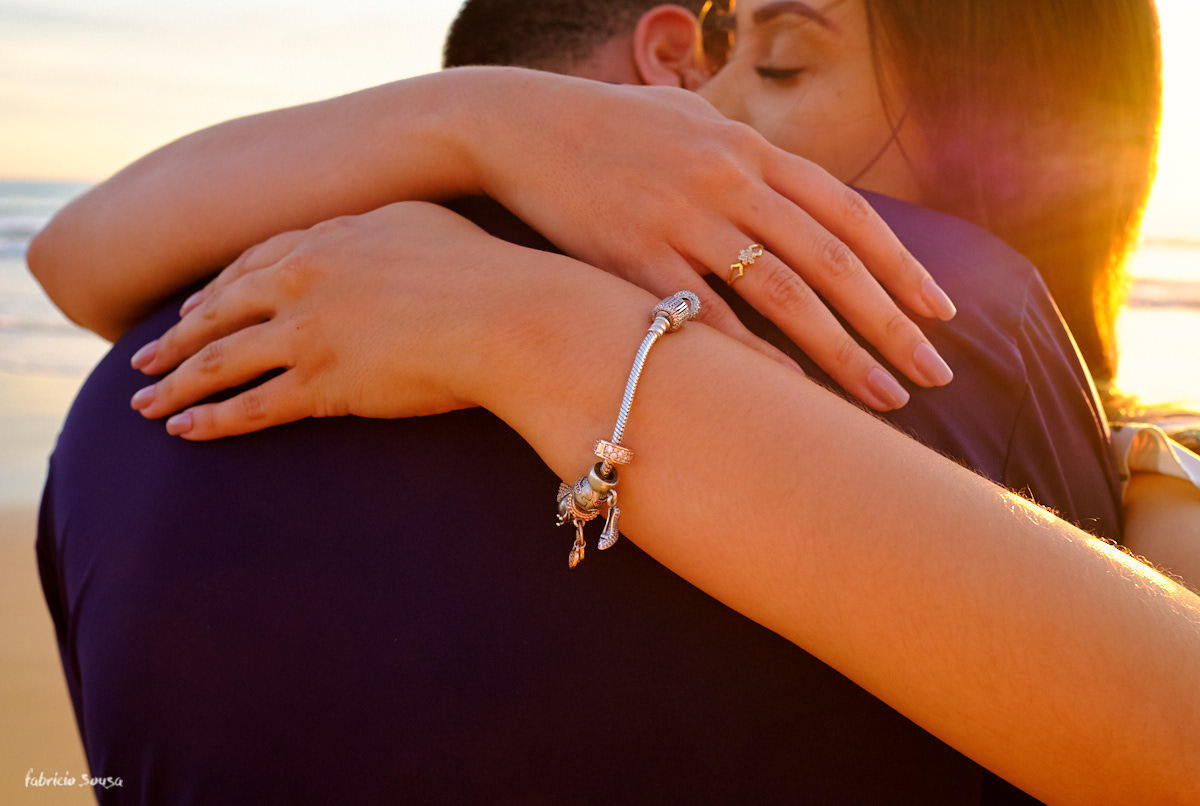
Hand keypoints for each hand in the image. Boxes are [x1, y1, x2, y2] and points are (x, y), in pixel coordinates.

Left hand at [128, 203, 516, 437]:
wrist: (508, 316)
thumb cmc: (484, 271)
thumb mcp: (422, 224)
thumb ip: (378, 228)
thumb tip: (371, 235)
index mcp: (328, 240)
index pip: (252, 265)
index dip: (215, 292)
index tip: (191, 310)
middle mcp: (305, 280)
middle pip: (220, 312)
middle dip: (174, 338)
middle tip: (141, 358)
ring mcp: (309, 333)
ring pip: (221, 361)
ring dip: (175, 384)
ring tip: (143, 403)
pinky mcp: (323, 384)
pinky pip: (252, 406)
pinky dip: (212, 420)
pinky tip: (185, 432)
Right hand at [459, 69, 955, 408]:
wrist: (516, 123)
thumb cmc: (608, 126)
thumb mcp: (688, 117)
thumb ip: (743, 148)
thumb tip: (785, 180)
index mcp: (749, 147)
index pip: (848, 211)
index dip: (901, 265)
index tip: (942, 313)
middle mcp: (728, 178)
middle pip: (832, 259)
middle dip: (892, 322)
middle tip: (939, 375)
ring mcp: (682, 215)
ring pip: (783, 292)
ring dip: (841, 351)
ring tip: (885, 399)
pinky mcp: (630, 252)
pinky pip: (704, 315)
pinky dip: (753, 356)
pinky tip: (790, 394)